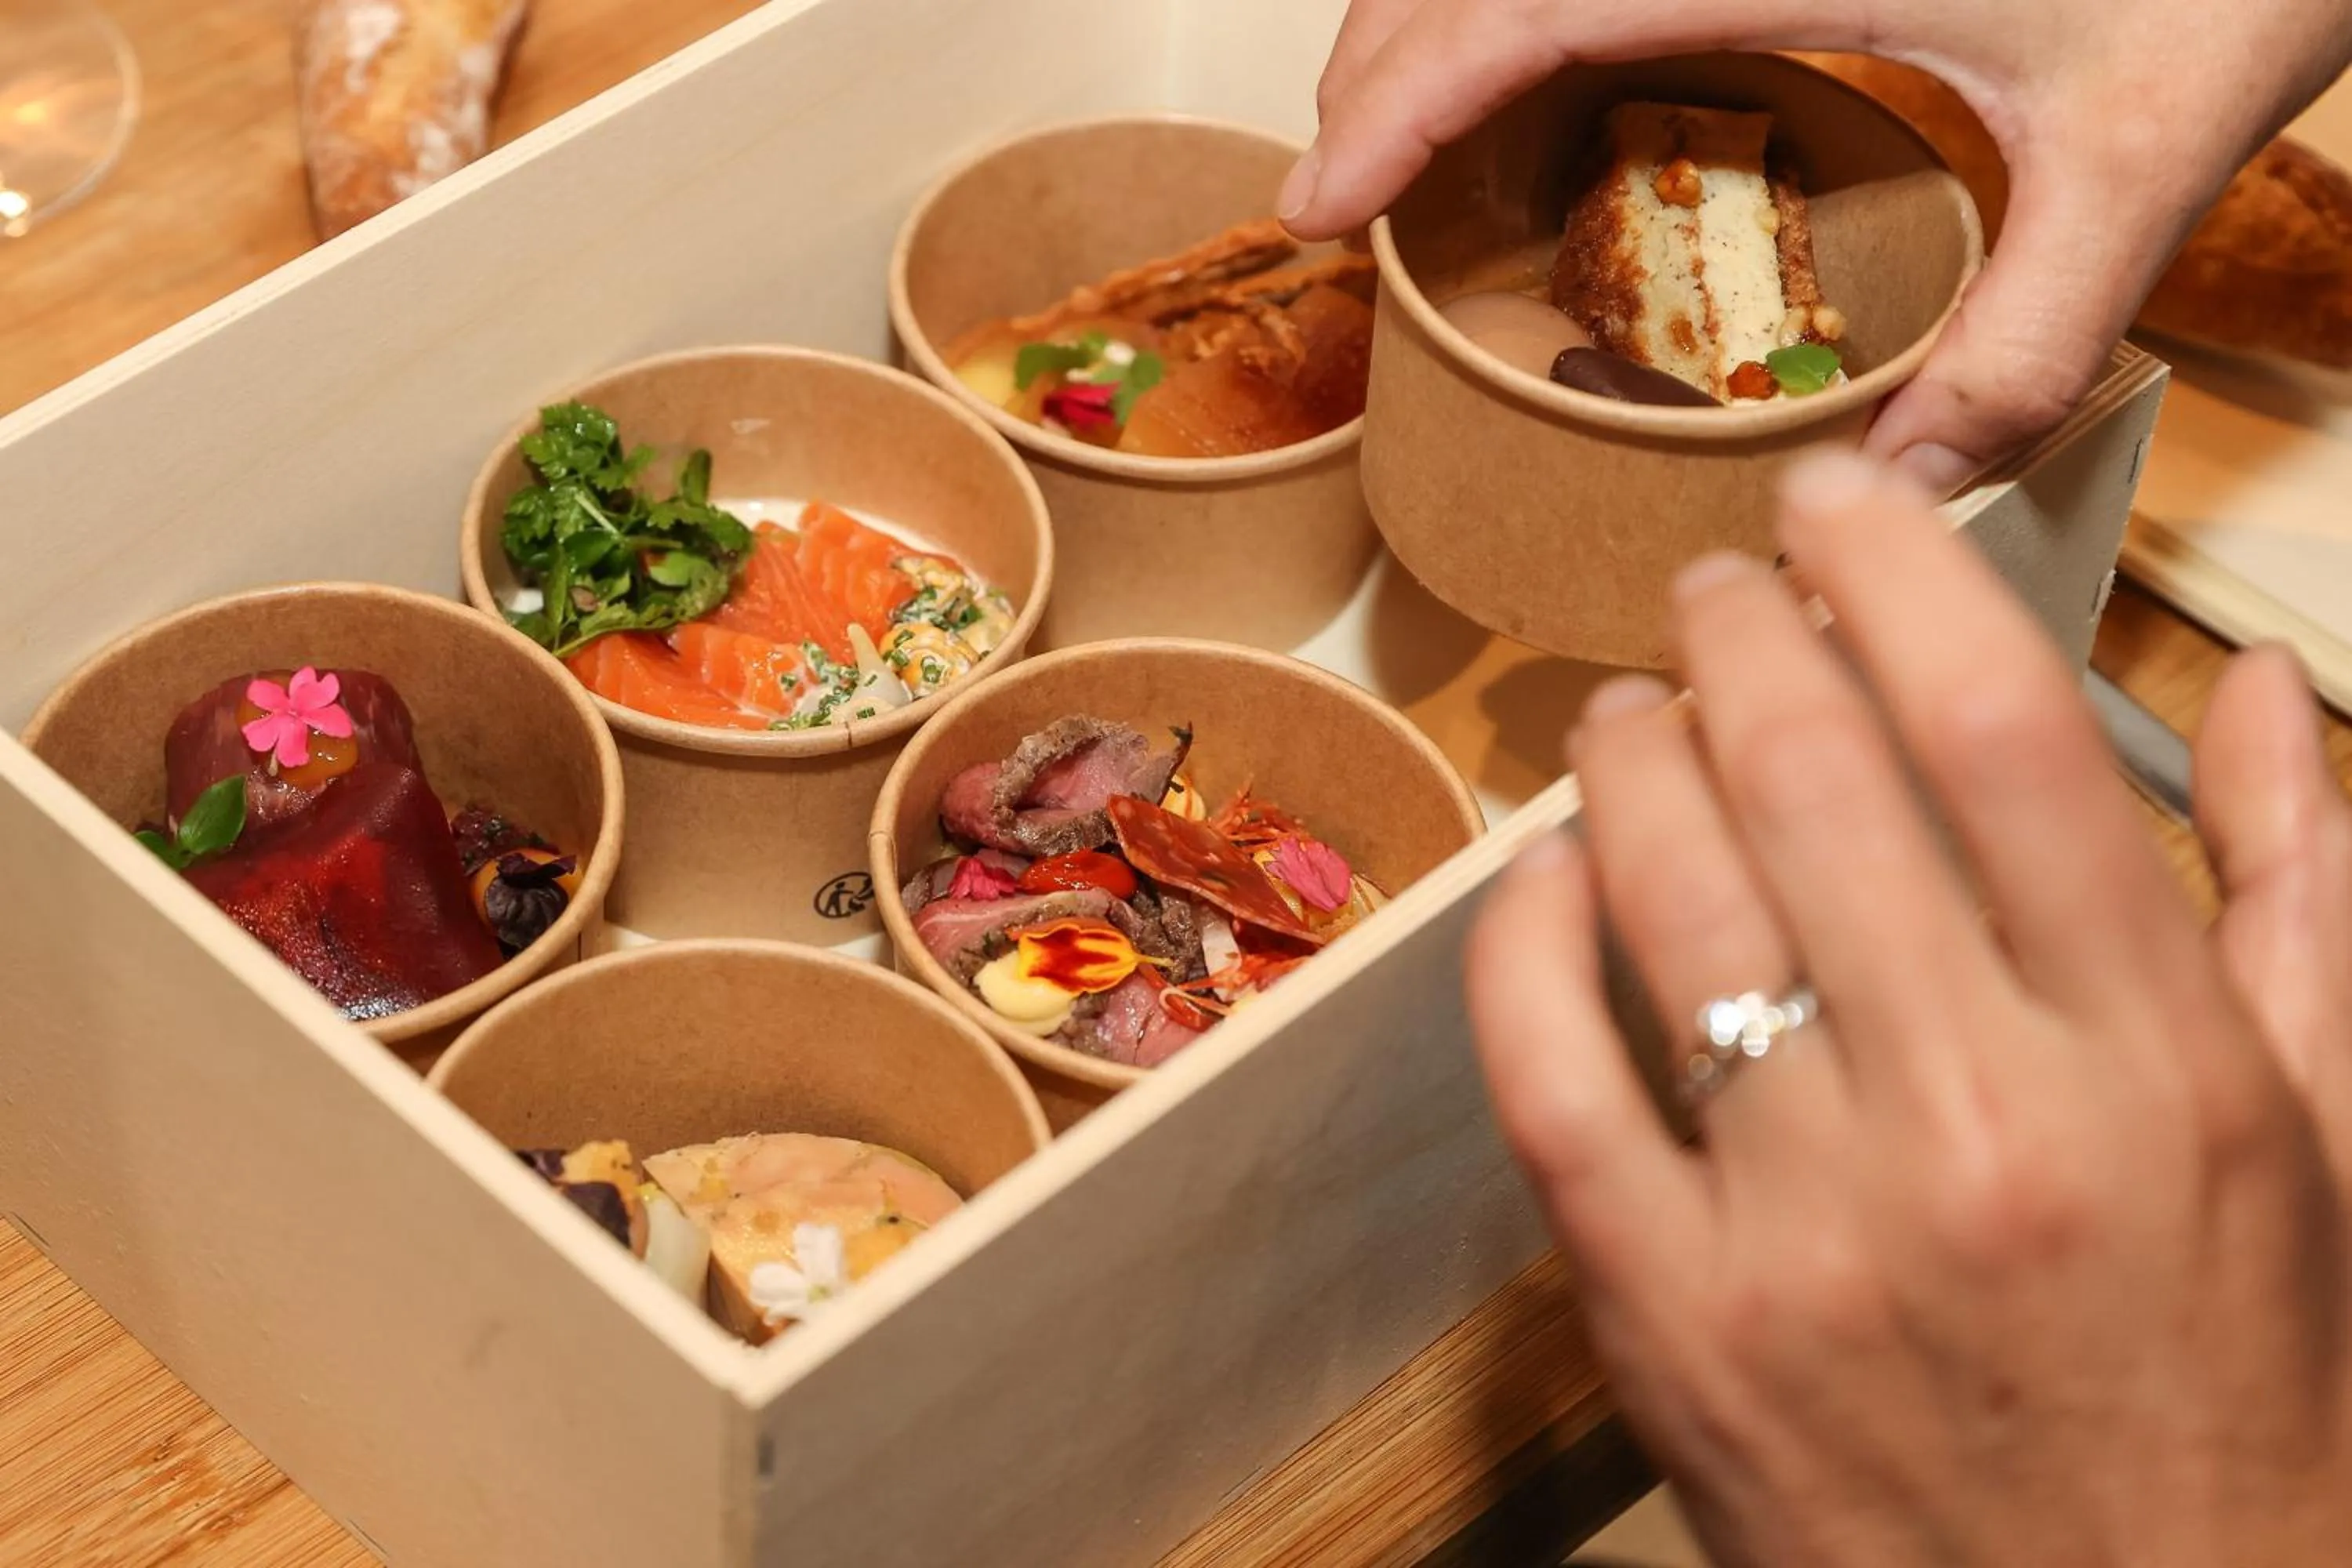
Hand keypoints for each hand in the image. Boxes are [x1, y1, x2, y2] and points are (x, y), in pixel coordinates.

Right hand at [1287, 0, 2351, 492]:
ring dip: (1443, 8)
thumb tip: (1898, 494)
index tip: (1318, 200)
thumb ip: (2024, 339)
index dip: (1406, 100)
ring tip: (1397, 126)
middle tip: (1329, 183)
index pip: (1542, 0)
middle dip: (1384, 55)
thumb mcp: (2146, 157)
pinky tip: (1537, 61)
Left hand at [1467, 451, 2351, 1565]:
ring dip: (1625, 754)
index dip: (1895, 569)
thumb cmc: (2234, 1381)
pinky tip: (1550, 871)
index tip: (1835, 501)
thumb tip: (2253, 680)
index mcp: (2157, 1065)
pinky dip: (1525, 933)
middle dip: (1736, 631)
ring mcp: (1805, 1227)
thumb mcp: (2326, 1138)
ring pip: (1664, 893)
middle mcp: (1978, 1125)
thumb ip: (2302, 890)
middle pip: (1808, 773)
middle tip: (1713, 587)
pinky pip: (1547, 1067)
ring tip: (1632, 709)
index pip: (2000, 726)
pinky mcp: (1667, 1313)